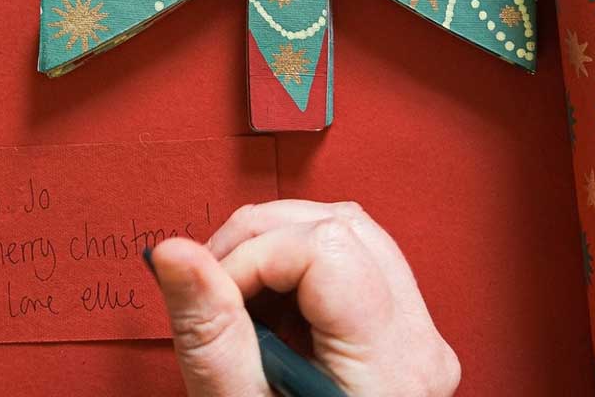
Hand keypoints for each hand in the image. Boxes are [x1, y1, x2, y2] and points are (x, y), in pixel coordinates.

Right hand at [151, 200, 458, 396]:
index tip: (213, 290)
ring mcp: (417, 334)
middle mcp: (419, 343)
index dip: (254, 255)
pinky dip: (299, 260)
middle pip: (341, 226)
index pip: (326, 249)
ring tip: (240, 294)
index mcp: (391, 368)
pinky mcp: (402, 329)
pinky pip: (354, 254)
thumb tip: (174, 252)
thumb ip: (210, 332)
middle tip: (214, 283)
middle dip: (261, 238)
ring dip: (280, 243)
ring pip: (350, 229)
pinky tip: (269, 302)